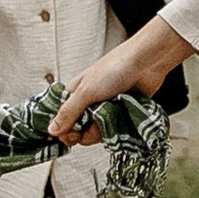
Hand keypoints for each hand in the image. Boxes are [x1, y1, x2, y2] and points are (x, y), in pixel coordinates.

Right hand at [51, 18, 194, 140]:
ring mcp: (104, 110)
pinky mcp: (119, 114)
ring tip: (111, 113)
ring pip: (96, 133)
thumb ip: (68, 112)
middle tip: (94, 123)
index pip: (61, 121)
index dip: (65, 131)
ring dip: (104, 128)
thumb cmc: (116, 67)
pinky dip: (116, 127)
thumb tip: (52, 130)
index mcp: (74, 94)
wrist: (147, 64)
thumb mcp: (86, 91)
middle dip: (86, 132)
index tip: (72, 133)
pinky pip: (112, 131)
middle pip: (78, 131)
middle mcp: (87, 103)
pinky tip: (121, 115)